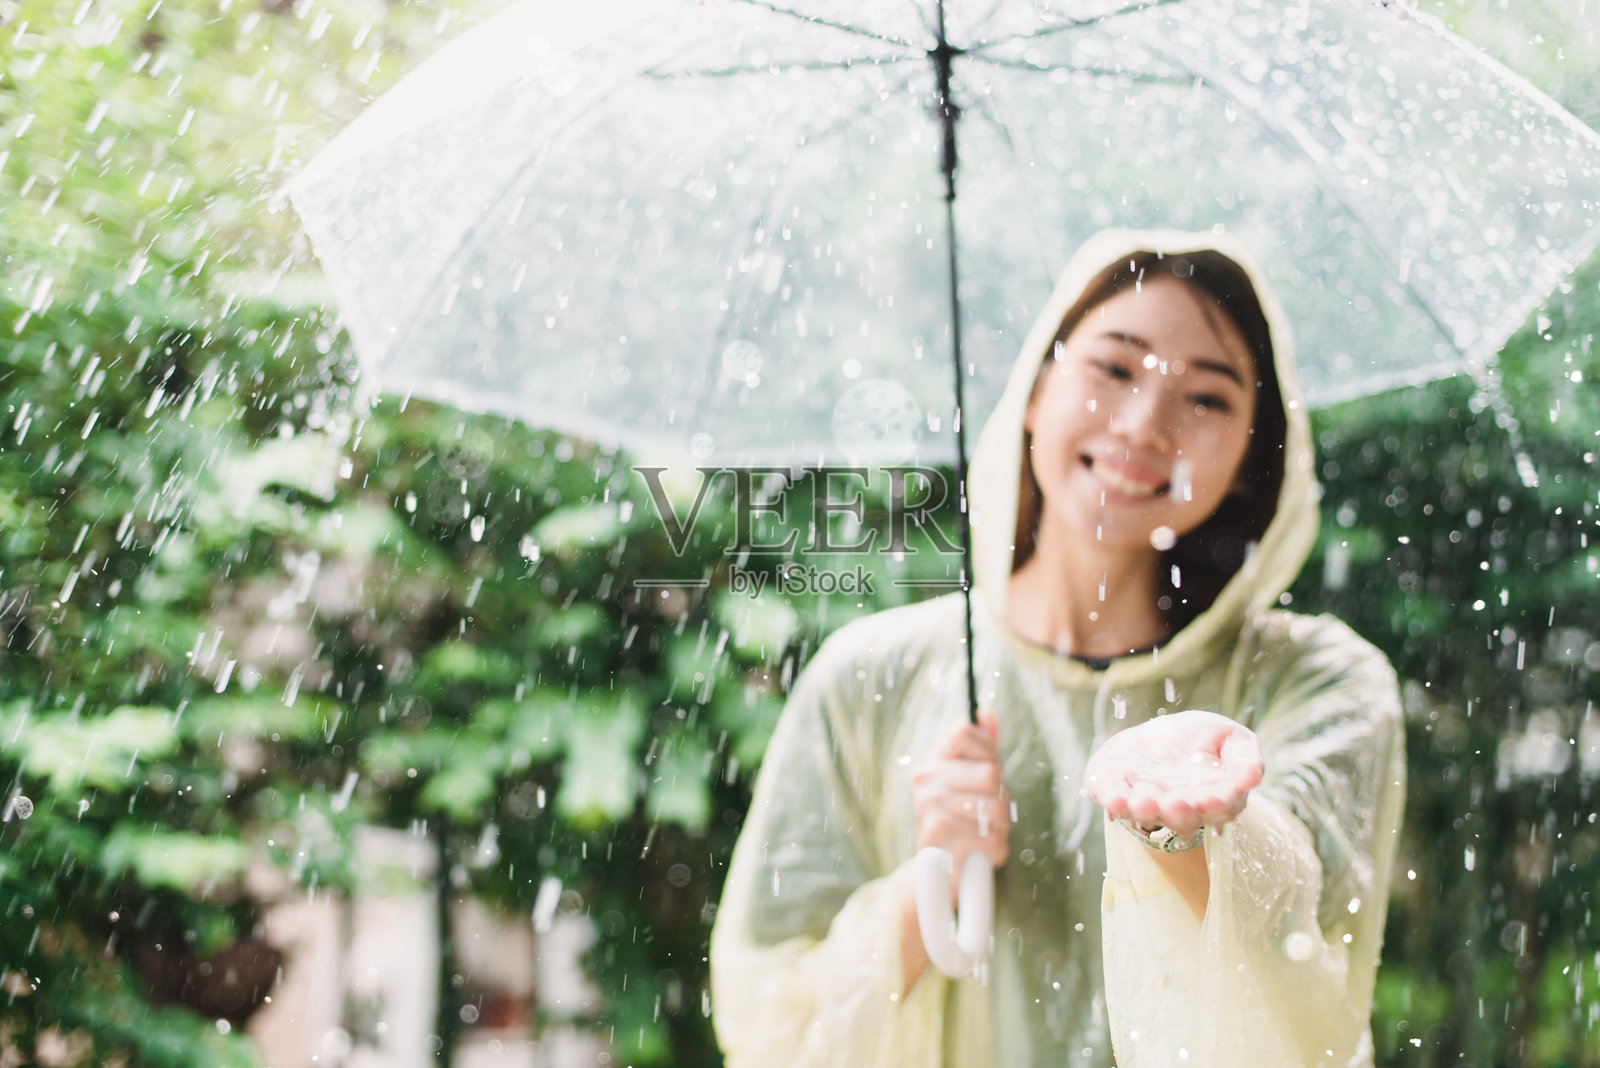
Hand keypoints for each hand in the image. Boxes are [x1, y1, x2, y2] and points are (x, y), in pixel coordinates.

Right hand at [909, 708, 1010, 896]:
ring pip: (995, 808)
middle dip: (1000, 798)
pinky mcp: (939, 837)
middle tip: (988, 813)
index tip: (987, 771)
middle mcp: (925, 780)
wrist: (933, 876)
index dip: (987, 751)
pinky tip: (979, 851)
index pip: (965, 732)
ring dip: (999, 828)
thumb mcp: (970, 781)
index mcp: (932, 761)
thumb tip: (986, 713)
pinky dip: (995, 849)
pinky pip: (991, 838)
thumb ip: (981, 746)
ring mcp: (929, 808)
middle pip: (989, 773)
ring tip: (982, 834)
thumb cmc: (959, 822)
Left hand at [1084, 709, 1262, 839]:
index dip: (1214, 804)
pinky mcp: (1112, 786)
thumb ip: (1245, 760)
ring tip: (1145, 801)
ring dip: (1143, 808)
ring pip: (1142, 809)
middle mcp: (1176, 806)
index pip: (1216, 806)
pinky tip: (1112, 799)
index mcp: (1211, 799)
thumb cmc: (1206, 741)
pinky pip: (1109, 794)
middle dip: (1178, 811)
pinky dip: (1111, 798)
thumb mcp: (1234, 742)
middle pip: (1179, 815)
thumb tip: (1252, 778)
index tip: (1213, 798)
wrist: (1166, 734)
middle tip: (1177, 804)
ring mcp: (1143, 798)